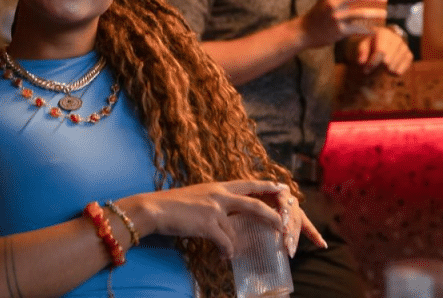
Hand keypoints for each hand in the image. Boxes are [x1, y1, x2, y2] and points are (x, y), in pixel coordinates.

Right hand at [128, 181, 324, 258]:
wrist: (155, 209)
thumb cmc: (172, 205)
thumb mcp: (197, 198)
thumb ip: (213, 205)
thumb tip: (223, 222)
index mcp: (217, 187)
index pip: (248, 184)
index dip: (266, 186)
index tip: (282, 187)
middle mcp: (219, 194)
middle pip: (254, 203)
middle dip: (273, 213)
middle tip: (287, 221)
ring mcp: (215, 208)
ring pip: (240, 226)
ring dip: (245, 239)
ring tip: (255, 246)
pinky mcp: (208, 224)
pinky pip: (225, 242)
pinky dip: (226, 251)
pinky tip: (222, 257)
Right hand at [302, 0, 387, 46]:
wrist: (303, 32)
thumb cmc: (317, 16)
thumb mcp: (324, 1)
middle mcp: (332, 4)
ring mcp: (335, 17)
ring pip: (361, 13)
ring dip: (375, 13)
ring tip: (384, 13)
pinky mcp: (338, 31)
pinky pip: (358, 28)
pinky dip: (367, 29)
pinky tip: (374, 30)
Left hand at [350, 27, 412, 74]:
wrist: (377, 42)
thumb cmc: (368, 44)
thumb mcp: (361, 44)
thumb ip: (361, 52)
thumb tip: (361, 61)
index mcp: (384, 33)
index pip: (381, 52)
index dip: (372, 63)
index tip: (365, 70)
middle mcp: (397, 38)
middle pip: (387, 61)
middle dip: (377, 67)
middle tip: (369, 69)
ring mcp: (404, 47)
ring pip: (393, 68)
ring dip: (383, 71)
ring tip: (378, 66)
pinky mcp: (409, 56)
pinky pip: (400, 71)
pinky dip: (391, 73)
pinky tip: (387, 69)